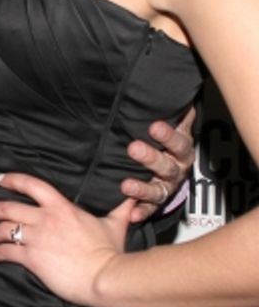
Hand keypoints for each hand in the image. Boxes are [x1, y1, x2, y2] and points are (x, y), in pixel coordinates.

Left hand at [0, 172, 132, 306]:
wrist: (107, 276)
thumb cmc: (111, 252)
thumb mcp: (115, 225)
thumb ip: (120, 210)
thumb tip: (133, 199)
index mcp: (61, 207)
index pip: (32, 185)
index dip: (13, 180)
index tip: (0, 179)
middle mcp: (45, 219)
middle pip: (7, 207)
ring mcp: (36, 237)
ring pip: (3, 229)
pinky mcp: (32, 257)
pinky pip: (5, 252)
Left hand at [120, 107, 195, 222]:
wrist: (171, 167)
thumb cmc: (167, 141)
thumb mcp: (174, 125)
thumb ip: (176, 112)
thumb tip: (179, 92)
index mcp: (181, 149)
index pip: (179, 142)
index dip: (168, 135)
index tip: (154, 126)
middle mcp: (176, 169)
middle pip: (166, 166)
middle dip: (150, 158)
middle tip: (133, 148)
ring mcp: (167, 187)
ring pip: (158, 190)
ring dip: (142, 188)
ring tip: (126, 186)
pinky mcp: (156, 202)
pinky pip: (149, 209)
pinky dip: (141, 212)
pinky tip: (131, 214)